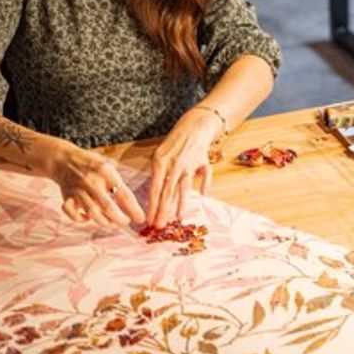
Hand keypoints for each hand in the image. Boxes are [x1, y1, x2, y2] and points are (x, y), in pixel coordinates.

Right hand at [51, 144, 144, 227]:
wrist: (63, 160)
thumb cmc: (90, 164)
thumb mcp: (108, 165)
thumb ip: (118, 181)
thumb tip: (133, 203)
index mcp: (105, 172)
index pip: (123, 193)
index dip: (133, 209)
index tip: (140, 218)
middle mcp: (92, 182)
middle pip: (108, 207)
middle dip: (120, 219)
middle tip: (126, 222)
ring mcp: (78, 191)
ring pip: (92, 213)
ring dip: (105, 222)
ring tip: (113, 223)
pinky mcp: (67, 198)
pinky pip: (72, 214)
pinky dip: (80, 219)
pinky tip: (88, 218)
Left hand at [146, 107, 221, 227]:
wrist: (193, 127)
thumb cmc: (173, 143)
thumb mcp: (159, 155)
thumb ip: (157, 174)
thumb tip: (154, 197)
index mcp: (160, 163)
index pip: (154, 189)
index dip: (152, 206)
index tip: (148, 220)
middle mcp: (174, 165)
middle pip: (168, 192)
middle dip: (163, 211)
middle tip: (160, 226)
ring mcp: (190, 164)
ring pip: (185, 187)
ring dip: (181, 203)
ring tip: (179, 218)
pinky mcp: (204, 162)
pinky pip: (205, 175)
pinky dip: (205, 184)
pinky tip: (202, 195)